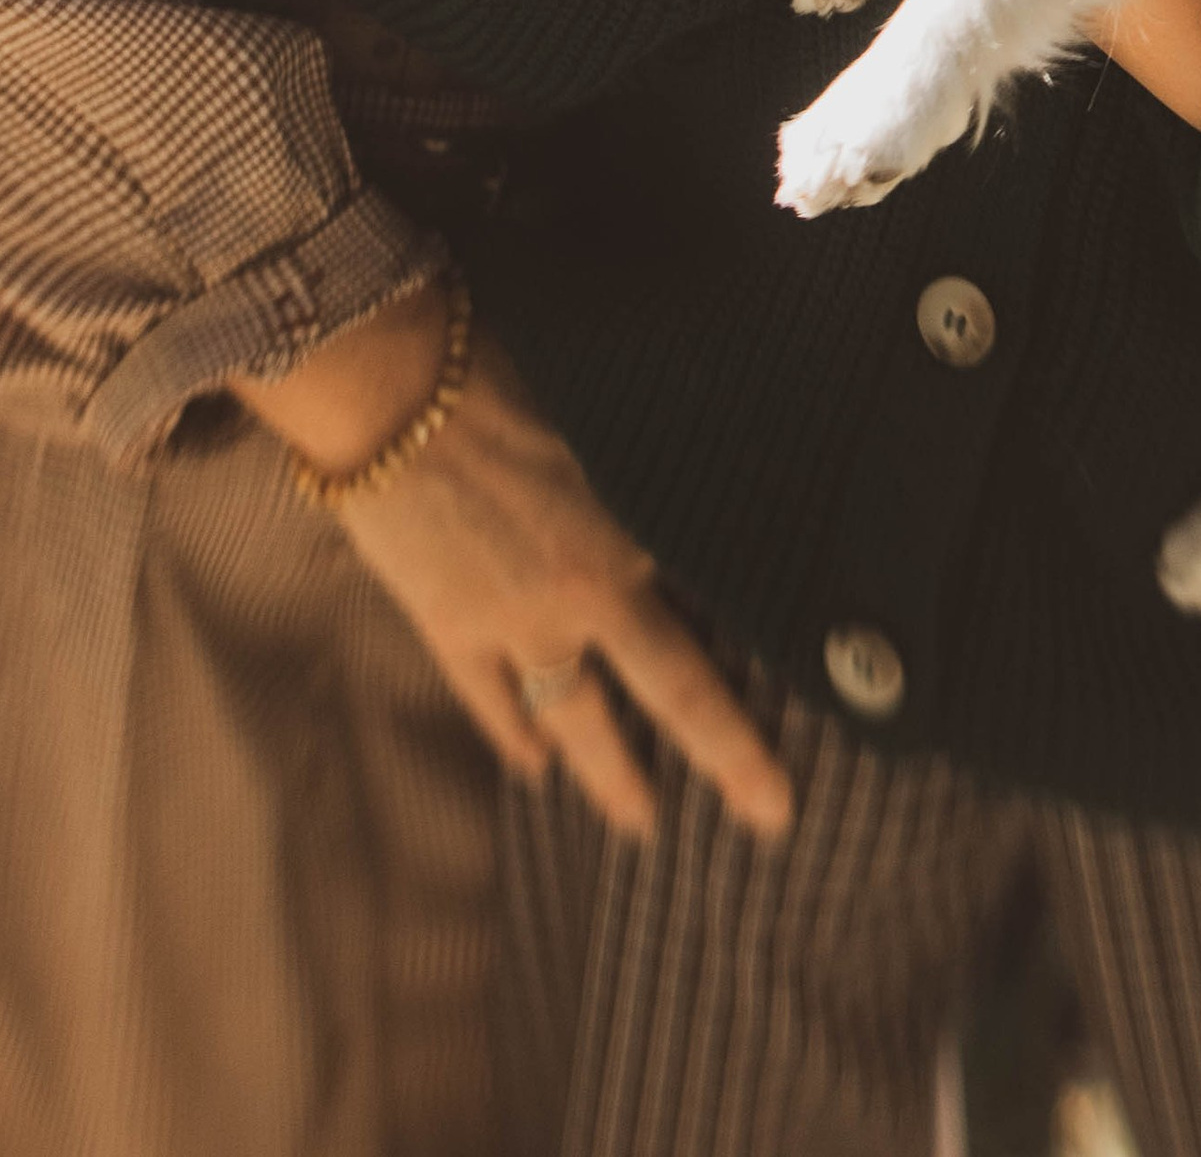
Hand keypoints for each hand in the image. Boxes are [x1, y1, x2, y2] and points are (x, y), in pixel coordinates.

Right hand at [236, 283, 791, 842]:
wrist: (392, 392)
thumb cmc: (504, 377)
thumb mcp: (609, 415)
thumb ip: (658, 469)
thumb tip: (728, 478)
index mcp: (635, 534)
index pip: (720, 617)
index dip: (769, 671)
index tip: (808, 720)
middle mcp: (586, 594)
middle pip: (672, 692)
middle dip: (728, 756)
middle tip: (772, 816)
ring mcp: (514, 623)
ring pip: (578, 717)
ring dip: (612, 773)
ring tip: (643, 822)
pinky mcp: (450, 626)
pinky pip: (492, 700)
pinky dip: (516, 735)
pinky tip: (535, 766)